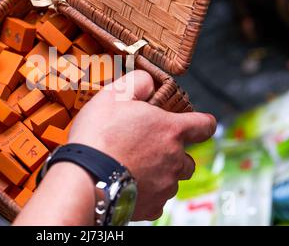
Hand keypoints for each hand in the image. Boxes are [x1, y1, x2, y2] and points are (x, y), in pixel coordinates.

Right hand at [68, 70, 216, 220]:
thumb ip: (138, 82)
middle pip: (187, 158)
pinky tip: (127, 184)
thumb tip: (150, 82)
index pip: (205, 125)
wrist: (84, 176)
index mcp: (171, 130)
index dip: (201, 123)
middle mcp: (174, 159)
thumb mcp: (114, 94)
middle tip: (146, 148)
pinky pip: (157, 200)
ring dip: (159, 173)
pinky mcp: (152, 207)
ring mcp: (165, 186)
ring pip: (171, 180)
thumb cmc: (98, 134)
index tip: (194, 124)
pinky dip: (147, 193)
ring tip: (132, 167)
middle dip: (172, 153)